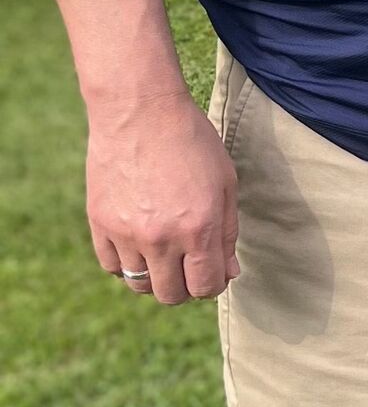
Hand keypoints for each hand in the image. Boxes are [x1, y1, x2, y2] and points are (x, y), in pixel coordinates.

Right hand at [85, 87, 237, 303]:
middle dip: (185, 285)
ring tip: (164, 252)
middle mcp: (160, 238)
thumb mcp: (225, 183)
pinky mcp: (99, 223)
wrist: (139, 111)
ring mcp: (125, 233)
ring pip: (139, 285)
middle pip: (171, 294)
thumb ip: (228, 232)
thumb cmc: (191, 142)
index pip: (206, 287)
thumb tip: (228, 272)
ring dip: (155, 276)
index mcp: (198, 229)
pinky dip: (127, 263)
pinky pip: (112, 267)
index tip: (213, 270)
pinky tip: (139, 244)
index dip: (214, 283)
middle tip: (188, 263)